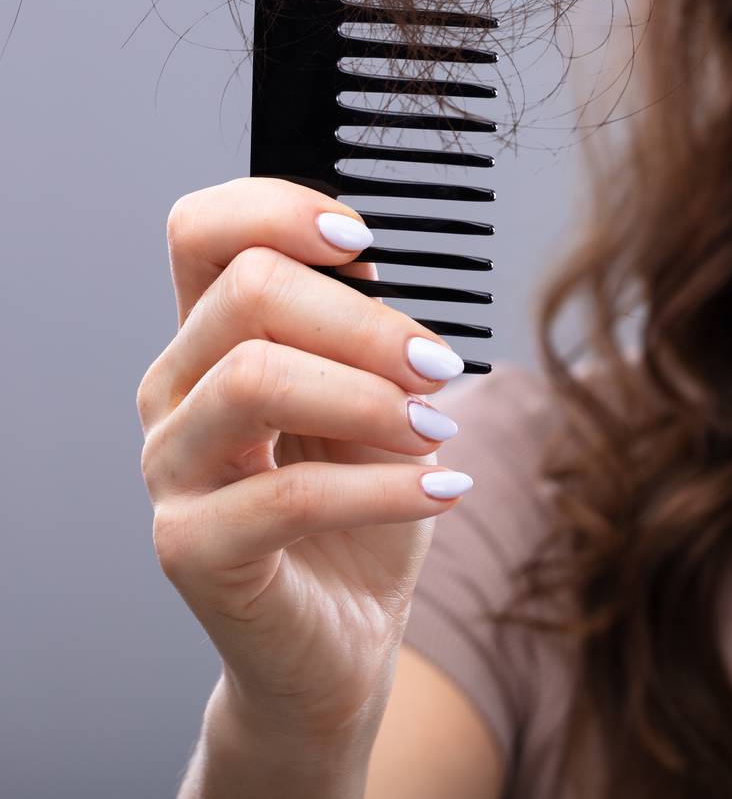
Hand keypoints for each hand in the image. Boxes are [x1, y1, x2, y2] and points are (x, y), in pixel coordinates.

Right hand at [137, 176, 473, 738]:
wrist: (344, 639)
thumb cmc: (362, 509)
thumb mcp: (377, 399)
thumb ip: (362, 329)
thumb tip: (368, 257)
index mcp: (212, 340)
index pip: (202, 231)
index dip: (278, 209)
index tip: (364, 242)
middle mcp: (174, 394)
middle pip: (246, 292)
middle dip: (365, 320)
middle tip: (439, 367)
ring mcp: (171, 471)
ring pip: (255, 378)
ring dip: (371, 396)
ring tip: (438, 433)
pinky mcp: (191, 549)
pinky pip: (288, 494)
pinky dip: (385, 485)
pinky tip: (442, 488)